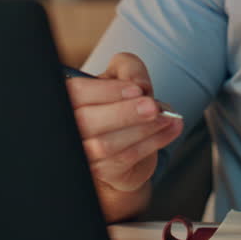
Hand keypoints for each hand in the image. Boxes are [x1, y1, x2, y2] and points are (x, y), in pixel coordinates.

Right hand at [65, 52, 182, 193]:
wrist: (121, 142)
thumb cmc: (117, 105)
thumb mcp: (122, 76)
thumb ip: (129, 68)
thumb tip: (139, 84)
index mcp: (70, 98)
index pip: (77, 92)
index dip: (108, 91)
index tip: (136, 89)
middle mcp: (71, 127)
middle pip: (87, 121)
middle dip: (125, 113)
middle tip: (152, 107)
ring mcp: (84, 152)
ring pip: (107, 144)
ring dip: (143, 130)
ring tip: (167, 118)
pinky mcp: (101, 170)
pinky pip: (125, 158)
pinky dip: (153, 142)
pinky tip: (170, 129)